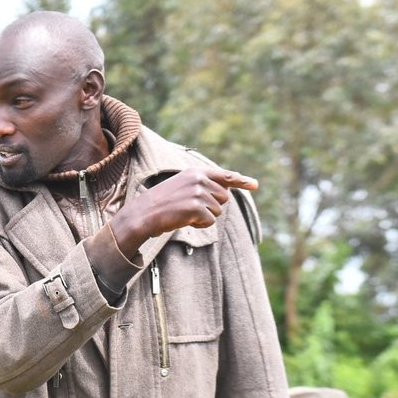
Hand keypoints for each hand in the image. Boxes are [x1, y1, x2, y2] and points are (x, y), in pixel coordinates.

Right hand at [109, 167, 257, 255]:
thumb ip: (202, 186)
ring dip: (204, 217)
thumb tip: (225, 194)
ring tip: (184, 214)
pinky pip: (210, 221)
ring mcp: (198, 193)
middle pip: (223, 198)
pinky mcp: (196, 208)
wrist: (143, 214)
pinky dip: (200, 225)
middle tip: (190, 208)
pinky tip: (185, 221)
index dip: (241, 180)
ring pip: (217, 211)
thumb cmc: (161, 203)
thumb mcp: (181, 186)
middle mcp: (199, 180)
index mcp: (196, 172)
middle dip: (212, 206)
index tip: (254, 184)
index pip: (224, 176)